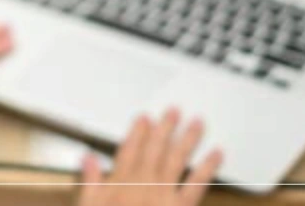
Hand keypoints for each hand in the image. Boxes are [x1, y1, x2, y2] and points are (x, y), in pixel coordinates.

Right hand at [78, 108, 222, 205]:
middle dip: (165, 129)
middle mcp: (144, 183)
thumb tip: (88, 158)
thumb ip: (90, 182)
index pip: (129, 150)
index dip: (137, 133)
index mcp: (121, 183)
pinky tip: (216, 154)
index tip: (145, 118)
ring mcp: (164, 194)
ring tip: (197, 122)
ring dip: (187, 140)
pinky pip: (197, 185)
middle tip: (174, 110)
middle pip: (155, 149)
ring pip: (177, 160)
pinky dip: (208, 168)